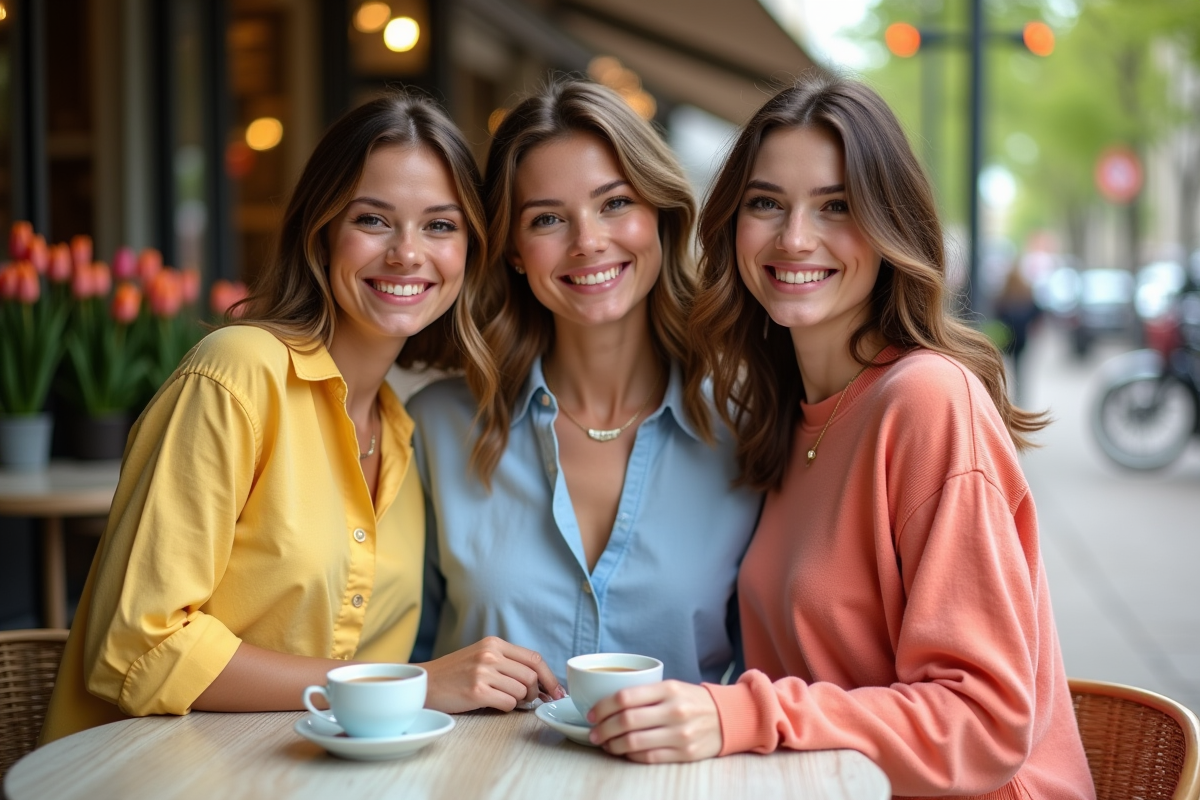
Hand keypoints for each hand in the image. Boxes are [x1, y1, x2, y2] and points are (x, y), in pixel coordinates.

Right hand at [417, 636, 565, 713]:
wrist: (425, 683)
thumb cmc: (455, 673)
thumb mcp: (481, 657)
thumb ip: (508, 663)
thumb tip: (541, 682)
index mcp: (494, 644)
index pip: (534, 658)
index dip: (550, 677)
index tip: (556, 691)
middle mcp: (490, 655)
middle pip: (532, 676)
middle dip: (535, 693)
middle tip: (527, 700)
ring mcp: (483, 672)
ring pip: (521, 692)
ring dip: (517, 701)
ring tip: (501, 698)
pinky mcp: (477, 691)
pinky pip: (508, 703)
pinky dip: (506, 708)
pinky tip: (492, 703)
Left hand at [586, 680, 722, 762]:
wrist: (728, 717)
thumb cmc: (692, 701)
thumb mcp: (672, 687)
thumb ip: (644, 693)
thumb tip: (606, 705)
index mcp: (669, 689)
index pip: (625, 697)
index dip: (602, 707)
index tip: (591, 714)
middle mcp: (675, 710)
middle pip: (626, 721)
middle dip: (603, 729)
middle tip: (594, 733)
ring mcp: (681, 734)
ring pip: (634, 742)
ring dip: (613, 745)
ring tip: (606, 744)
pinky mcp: (685, 753)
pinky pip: (649, 757)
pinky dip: (630, 756)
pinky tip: (624, 752)